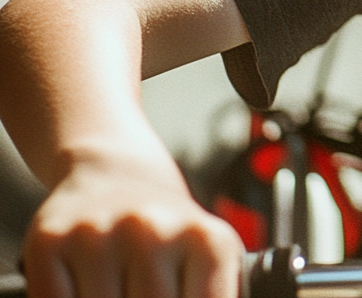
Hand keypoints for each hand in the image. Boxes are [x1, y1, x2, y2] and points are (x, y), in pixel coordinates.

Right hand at [23, 152, 242, 297]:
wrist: (117, 175)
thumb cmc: (170, 232)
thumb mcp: (208, 259)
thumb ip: (211, 292)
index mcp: (208, 242)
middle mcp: (154, 232)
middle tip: (141, 293)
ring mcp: (99, 235)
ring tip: (121, 290)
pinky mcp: (50, 242)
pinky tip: (83, 293)